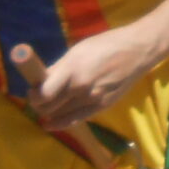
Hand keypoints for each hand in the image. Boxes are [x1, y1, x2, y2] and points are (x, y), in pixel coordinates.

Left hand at [11, 29, 155, 128]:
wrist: (137, 51)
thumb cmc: (105, 44)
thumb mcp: (77, 51)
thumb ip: (59, 67)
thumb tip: (41, 79)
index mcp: (72, 69)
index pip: (44, 93)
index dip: (33, 95)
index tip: (31, 90)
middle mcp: (80, 87)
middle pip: (50, 107)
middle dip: (39, 105)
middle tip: (37, 98)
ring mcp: (92, 99)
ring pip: (61, 115)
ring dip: (50, 113)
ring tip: (47, 106)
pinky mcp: (102, 106)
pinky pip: (76, 119)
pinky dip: (62, 122)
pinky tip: (52, 123)